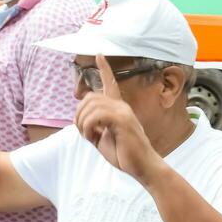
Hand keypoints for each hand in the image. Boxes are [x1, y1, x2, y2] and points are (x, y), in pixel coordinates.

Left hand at [74, 54, 157, 181]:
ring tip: (89, 136)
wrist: (143, 166)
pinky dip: (88, 127)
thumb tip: (81, 121)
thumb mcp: (104, 138)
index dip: (104, 69)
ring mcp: (123, 112)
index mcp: (119, 109)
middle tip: (83, 132)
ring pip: (91, 106)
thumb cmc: (125, 154)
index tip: (99, 54)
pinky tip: (93, 137)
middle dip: (79, 114)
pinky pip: (96, 116)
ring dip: (83, 122)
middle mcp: (122, 107)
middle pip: (90, 97)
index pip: (111, 84)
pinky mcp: (122, 121)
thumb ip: (95, 126)